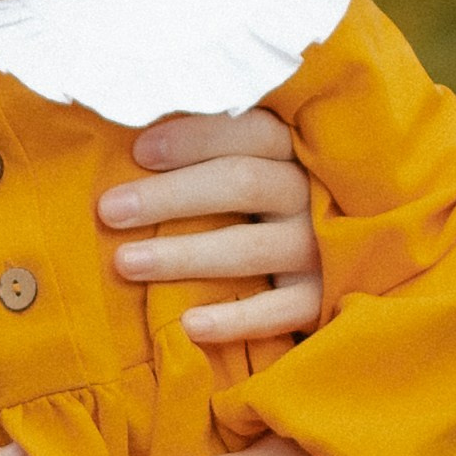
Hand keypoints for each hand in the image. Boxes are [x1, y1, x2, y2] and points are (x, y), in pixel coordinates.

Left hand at [101, 108, 320, 345]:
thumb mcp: (261, 162)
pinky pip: (279, 311)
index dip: (195, 139)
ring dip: (184, 255)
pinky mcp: (323, 296)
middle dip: (170, 196)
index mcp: (298, 149)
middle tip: (110, 210)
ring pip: (250, 248)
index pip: (251, 131)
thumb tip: (138, 141)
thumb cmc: (269, 203)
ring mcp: (322, 247)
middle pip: (243, 183)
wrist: (345, 255)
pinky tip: (189, 324)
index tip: (139, 151)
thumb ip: (216, 152)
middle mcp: (314, 193)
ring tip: (125, 262)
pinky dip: (235, 319)